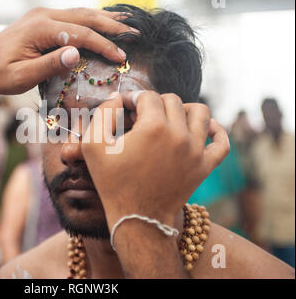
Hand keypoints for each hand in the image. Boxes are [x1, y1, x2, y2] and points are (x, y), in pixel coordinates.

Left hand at [0, 7, 137, 94]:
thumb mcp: (21, 76)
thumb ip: (49, 65)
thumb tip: (77, 54)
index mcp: (40, 28)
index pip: (80, 34)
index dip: (103, 45)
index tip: (120, 57)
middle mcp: (43, 15)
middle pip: (85, 16)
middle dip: (111, 25)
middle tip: (134, 33)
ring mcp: (43, 14)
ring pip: (80, 12)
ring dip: (104, 18)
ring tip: (126, 24)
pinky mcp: (43, 19)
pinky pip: (72, 15)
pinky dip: (91, 19)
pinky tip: (102, 21)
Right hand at [81, 91, 229, 227]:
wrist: (137, 218)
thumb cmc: (112, 182)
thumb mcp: (93, 145)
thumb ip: (103, 114)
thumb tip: (117, 97)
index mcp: (153, 127)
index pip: (147, 97)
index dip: (133, 98)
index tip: (125, 108)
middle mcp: (180, 135)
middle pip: (173, 101)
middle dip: (154, 103)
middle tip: (141, 116)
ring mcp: (196, 151)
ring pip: (201, 112)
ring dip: (184, 109)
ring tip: (168, 119)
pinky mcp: (205, 166)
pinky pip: (222, 141)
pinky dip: (216, 130)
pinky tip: (202, 129)